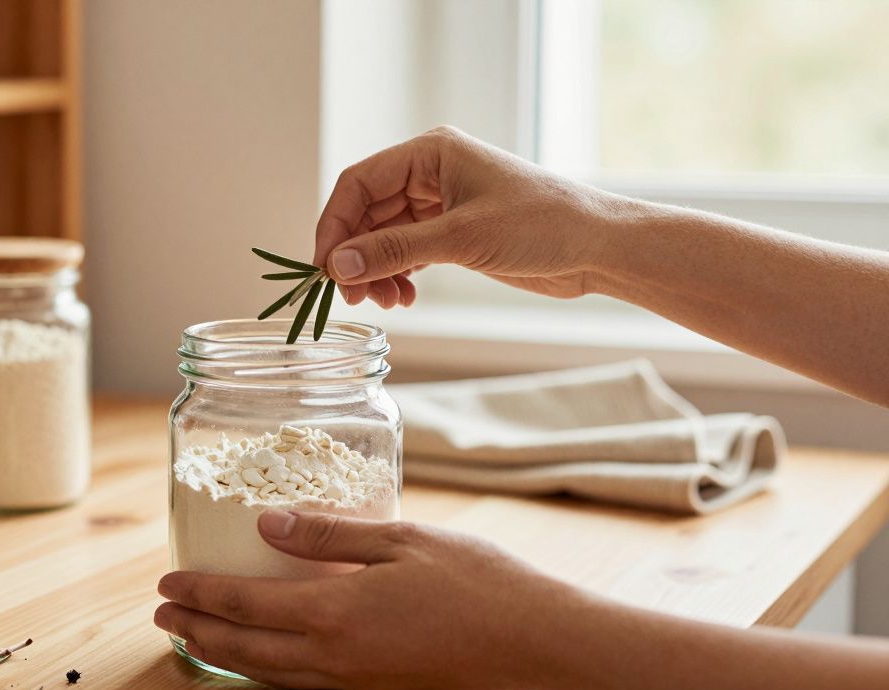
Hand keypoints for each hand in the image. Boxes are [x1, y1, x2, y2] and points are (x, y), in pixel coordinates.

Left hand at [153, 510, 576, 689]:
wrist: (537, 639)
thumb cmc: (476, 580)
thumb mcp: (401, 538)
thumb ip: (330, 536)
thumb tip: (268, 524)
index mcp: (337, 613)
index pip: (246, 604)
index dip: (201, 592)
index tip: (167, 581)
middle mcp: (337, 654)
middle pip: (246, 648)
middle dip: (197, 630)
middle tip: (162, 616)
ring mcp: (357, 676)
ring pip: (271, 672)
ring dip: (225, 655)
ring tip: (194, 638)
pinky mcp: (378, 685)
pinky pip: (303, 679)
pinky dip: (267, 667)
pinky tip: (265, 655)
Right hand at [315, 126, 625, 307]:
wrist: (599, 247)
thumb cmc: (541, 225)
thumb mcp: (461, 238)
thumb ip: (394, 250)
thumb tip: (337, 266)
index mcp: (431, 152)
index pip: (359, 182)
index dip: (335, 225)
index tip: (324, 269)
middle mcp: (431, 172)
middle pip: (367, 211)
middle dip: (356, 255)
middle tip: (352, 296)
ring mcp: (442, 203)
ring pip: (384, 235)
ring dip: (376, 270)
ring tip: (386, 302)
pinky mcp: (454, 232)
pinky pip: (406, 251)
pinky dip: (398, 275)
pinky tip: (404, 298)